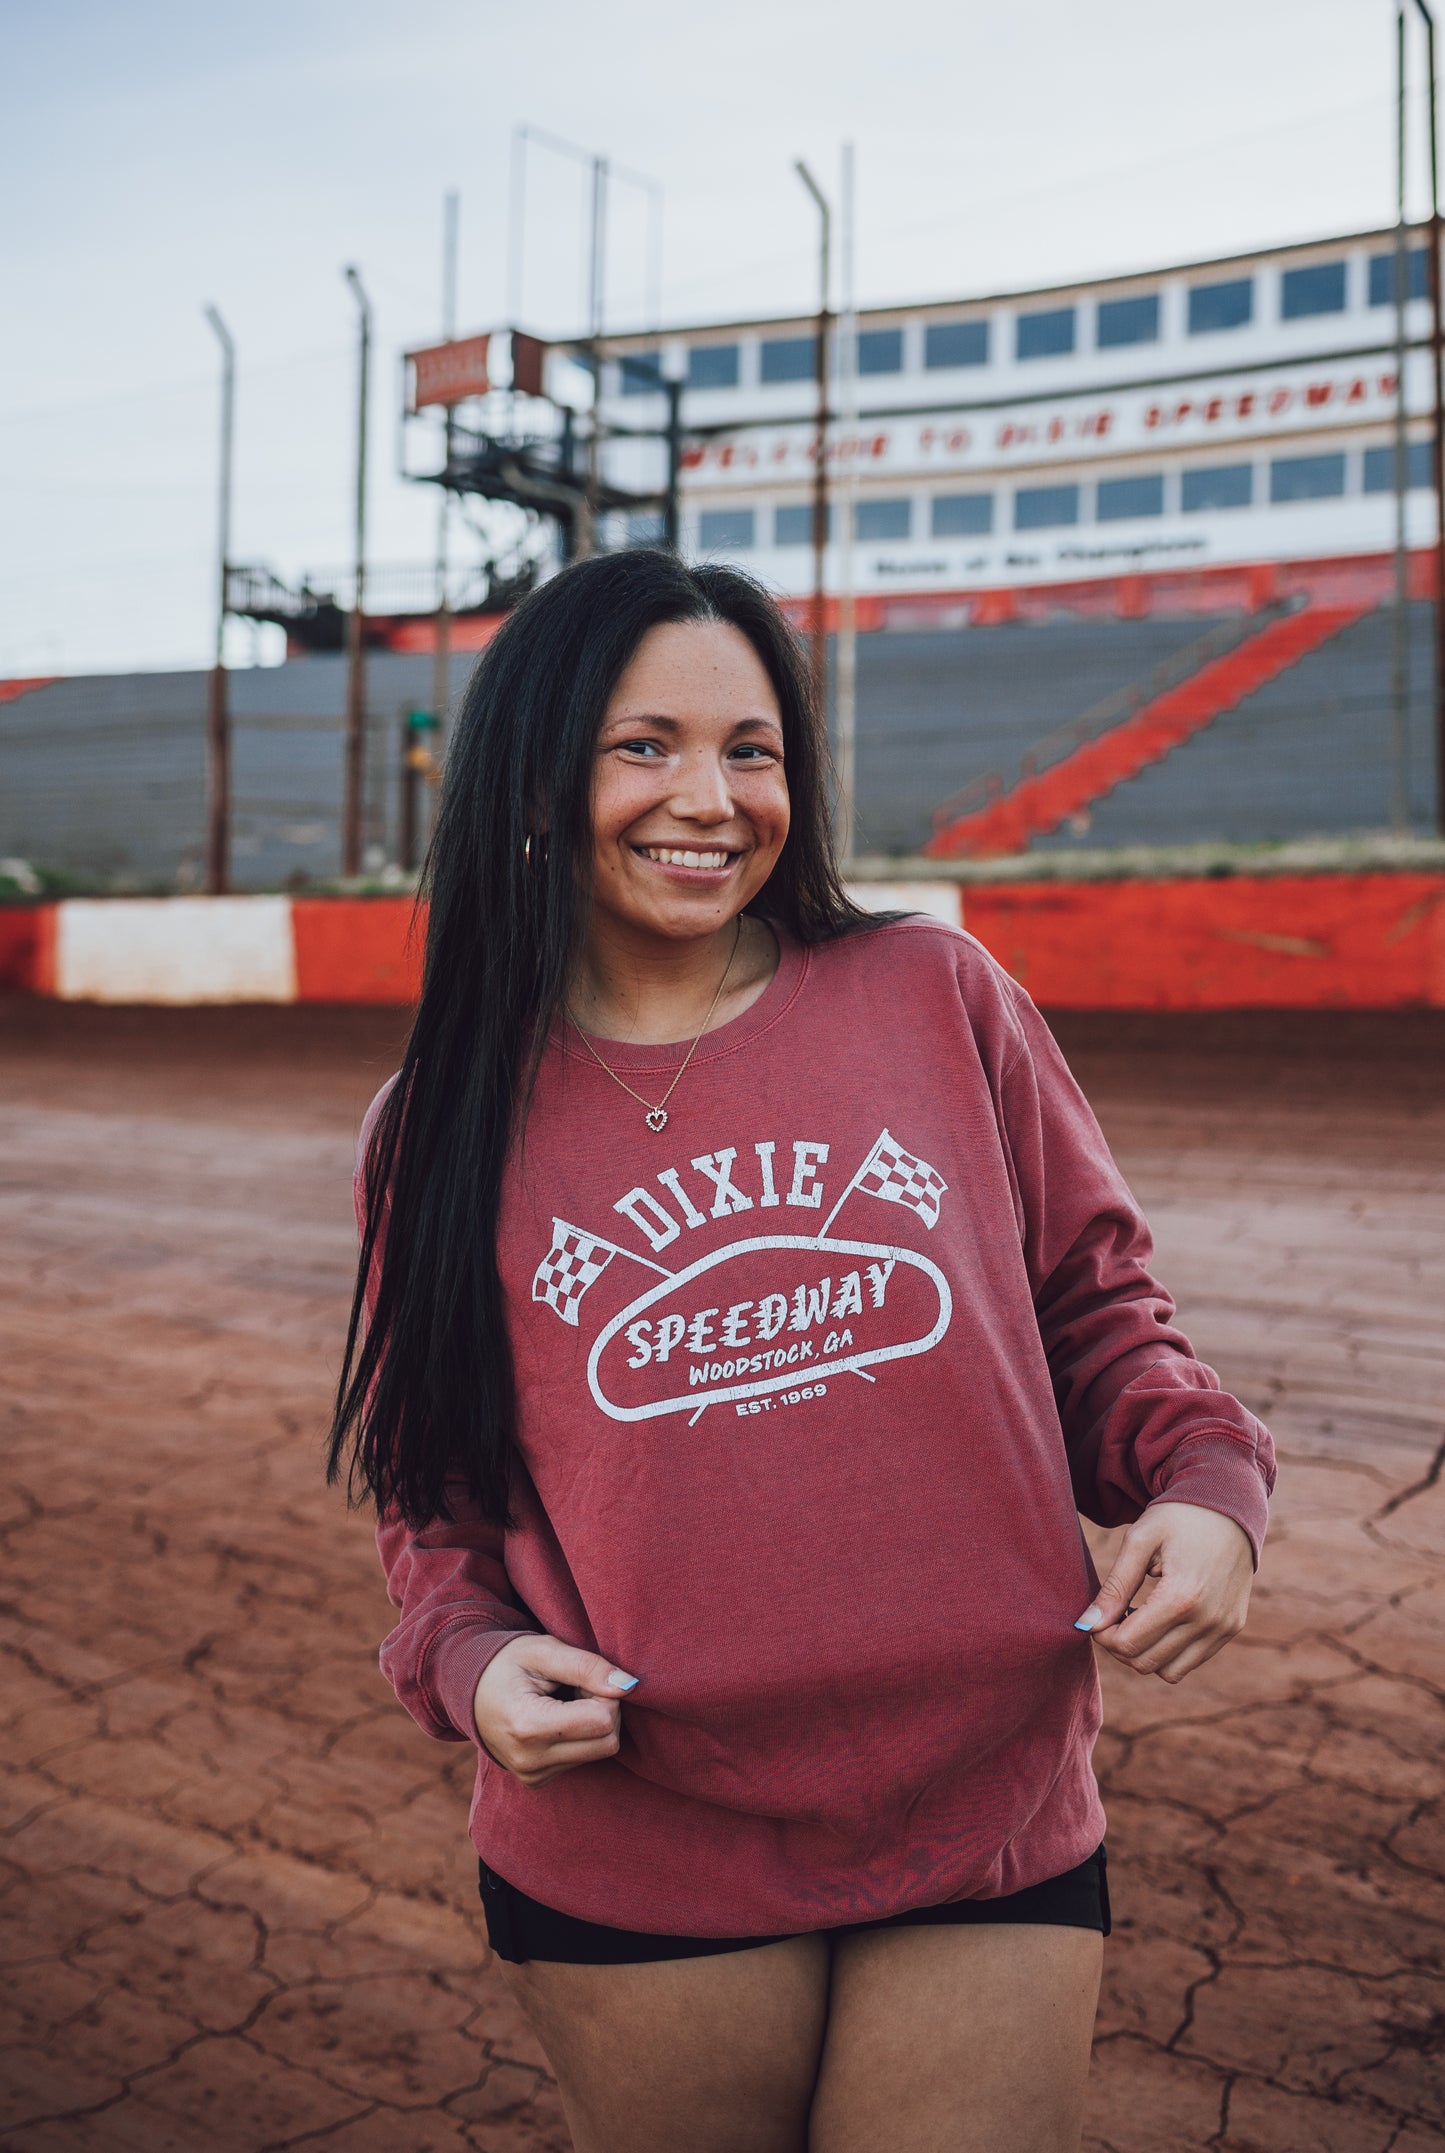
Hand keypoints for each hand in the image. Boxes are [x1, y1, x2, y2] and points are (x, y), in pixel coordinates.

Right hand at [473, 1634, 638, 1787]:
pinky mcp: (537, 1782)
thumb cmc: (506, 1663)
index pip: (602, 1720)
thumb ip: (587, 1667)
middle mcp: (530, 1761)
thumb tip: (628, 1686)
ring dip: (593, 1723)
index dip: (603, 1692)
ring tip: (563, 1701)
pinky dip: (580, 1737)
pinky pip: (583, 1761)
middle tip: (576, 1687)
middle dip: (604, 1709)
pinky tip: (557, 1719)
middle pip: (607, 1742)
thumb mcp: (544, 1651)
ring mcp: (533, 1776)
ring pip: (599, 1752)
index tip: (581, 1676)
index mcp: (528, 1727)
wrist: (469, 1690)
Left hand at [1074, 1501, 1254, 1683]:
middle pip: (1145, 1662)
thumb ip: (1114, 1586)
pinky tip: (1161, 1619)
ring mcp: (1224, 1628)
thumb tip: (1087, 1625)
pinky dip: (1170, 1651)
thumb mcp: (1140, 1541)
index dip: (1103, 1634)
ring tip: (1138, 1618)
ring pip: (1169, 1671)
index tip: (1098, 1614)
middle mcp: (1208, 1620)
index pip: (1128, 1644)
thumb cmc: (1178, 1517)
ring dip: (1146, 1652)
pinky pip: (1192, 1661)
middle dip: (1120, 1645)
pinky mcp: (1232, 1628)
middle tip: (1114, 1615)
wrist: (1230, 1506)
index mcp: (1181, 1597)